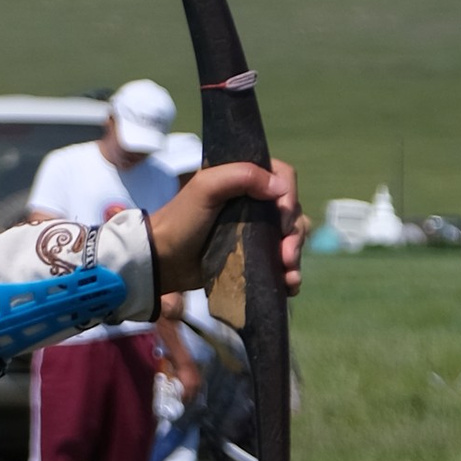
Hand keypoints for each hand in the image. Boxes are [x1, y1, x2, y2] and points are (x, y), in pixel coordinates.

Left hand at [147, 158, 306, 300]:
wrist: (163, 261)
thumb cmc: (181, 220)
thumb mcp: (206, 188)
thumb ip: (241, 175)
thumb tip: (279, 188)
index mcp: (247, 180)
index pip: (284, 179)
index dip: (290, 198)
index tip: (283, 220)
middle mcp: (256, 202)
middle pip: (292, 212)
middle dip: (295, 235)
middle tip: (285, 256)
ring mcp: (257, 231)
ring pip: (291, 237)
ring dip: (296, 256)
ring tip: (289, 275)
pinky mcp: (254, 256)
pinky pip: (282, 262)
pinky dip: (290, 273)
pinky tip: (289, 284)